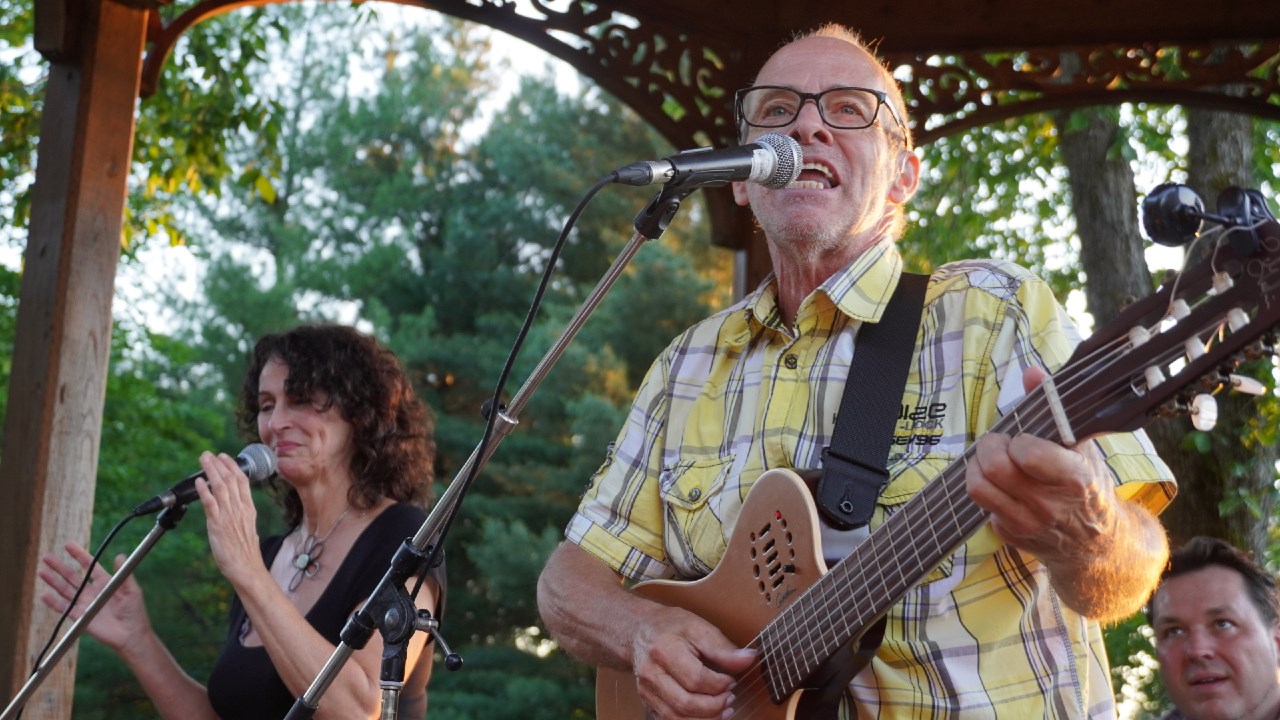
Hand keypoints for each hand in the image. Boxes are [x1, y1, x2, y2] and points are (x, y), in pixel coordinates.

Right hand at [39, 543, 151, 653]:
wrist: (130, 635)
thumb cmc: (135, 612)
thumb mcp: (132, 590)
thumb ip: (124, 574)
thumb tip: (120, 556)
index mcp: (105, 582)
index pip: (89, 565)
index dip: (79, 555)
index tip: (68, 545)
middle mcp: (93, 591)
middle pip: (73, 576)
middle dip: (60, 566)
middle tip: (47, 557)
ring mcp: (85, 604)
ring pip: (66, 590)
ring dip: (54, 581)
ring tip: (42, 571)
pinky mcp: (80, 617)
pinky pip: (64, 608)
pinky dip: (54, 602)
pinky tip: (44, 595)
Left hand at [194, 451, 261, 586]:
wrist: (247, 568)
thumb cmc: (246, 553)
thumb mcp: (248, 529)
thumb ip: (241, 517)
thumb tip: (237, 510)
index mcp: (248, 509)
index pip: (242, 481)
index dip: (233, 467)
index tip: (225, 457)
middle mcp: (239, 509)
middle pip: (230, 480)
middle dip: (219, 464)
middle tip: (209, 454)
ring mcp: (229, 516)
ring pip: (220, 487)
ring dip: (211, 471)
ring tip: (204, 460)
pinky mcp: (218, 525)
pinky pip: (210, 504)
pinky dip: (204, 491)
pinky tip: (198, 482)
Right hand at [630, 604, 756, 718]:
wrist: (639, 631)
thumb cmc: (670, 627)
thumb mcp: (698, 627)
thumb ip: (722, 647)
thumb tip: (749, 658)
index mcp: (664, 650)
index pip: (696, 679)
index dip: (719, 684)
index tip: (731, 681)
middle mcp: (651, 674)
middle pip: (686, 703)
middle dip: (715, 706)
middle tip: (730, 698)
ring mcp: (646, 691)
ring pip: (677, 718)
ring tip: (724, 710)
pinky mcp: (647, 701)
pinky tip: (707, 716)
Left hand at [965, 367, 1117, 563]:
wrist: (1097, 545)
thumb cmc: (1088, 487)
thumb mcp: (1081, 447)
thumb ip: (1055, 408)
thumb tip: (1032, 372)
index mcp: (1074, 479)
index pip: (1026, 454)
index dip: (1018, 440)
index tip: (1024, 438)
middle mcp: (1049, 506)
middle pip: (995, 468)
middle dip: (990, 447)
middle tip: (1000, 444)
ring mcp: (1028, 525)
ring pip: (978, 488)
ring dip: (978, 467)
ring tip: (993, 460)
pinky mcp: (1010, 536)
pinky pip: (983, 506)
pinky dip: (989, 492)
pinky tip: (1005, 487)